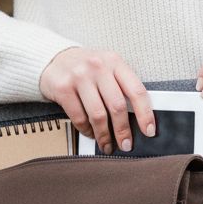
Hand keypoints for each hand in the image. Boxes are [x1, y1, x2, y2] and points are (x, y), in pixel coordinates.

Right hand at [39, 47, 155, 154]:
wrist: (54, 59)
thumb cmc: (86, 68)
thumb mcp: (107, 68)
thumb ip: (121, 86)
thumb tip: (137, 119)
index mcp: (115, 62)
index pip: (136, 90)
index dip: (145, 114)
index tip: (149, 131)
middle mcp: (99, 67)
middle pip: (117, 106)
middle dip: (123, 130)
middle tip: (126, 144)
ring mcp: (80, 76)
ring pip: (98, 115)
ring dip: (104, 135)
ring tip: (107, 144)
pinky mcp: (64, 88)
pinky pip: (79, 117)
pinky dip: (86, 130)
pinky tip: (90, 133)